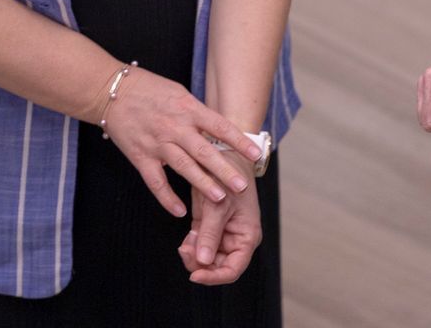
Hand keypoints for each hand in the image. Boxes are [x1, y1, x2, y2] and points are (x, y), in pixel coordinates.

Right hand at [100, 69, 258, 217]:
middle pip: (204, 151)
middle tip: (243, 185)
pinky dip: (167, 198)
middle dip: (225, 170)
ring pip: (184, 167)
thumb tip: (220, 130)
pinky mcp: (140, 156)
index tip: (256, 154)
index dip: (239, 141)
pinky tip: (179, 211)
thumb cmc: (150, 89)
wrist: (113, 91)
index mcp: (188, 109)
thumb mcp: (179, 94)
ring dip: (203, 184)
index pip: (219, 126)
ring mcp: (157, 143)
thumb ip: (198, 113)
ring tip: (220, 198)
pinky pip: (156, 182)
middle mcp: (175, 127)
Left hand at [179, 151, 261, 284]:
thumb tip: (203, 262)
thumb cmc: (228, 176)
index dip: (214, 277)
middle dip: (200, 265)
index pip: (232, 269)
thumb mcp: (219, 205)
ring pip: (206, 259)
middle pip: (217, 267)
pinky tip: (186, 238)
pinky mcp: (208, 226)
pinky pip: (199, 245)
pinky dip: (191, 245)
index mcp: (247, 237)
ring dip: (193, 255)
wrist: (223, 152)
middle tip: (184, 251)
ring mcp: (222, 234)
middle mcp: (236, 239)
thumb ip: (210, 234)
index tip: (195, 276)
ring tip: (184, 243)